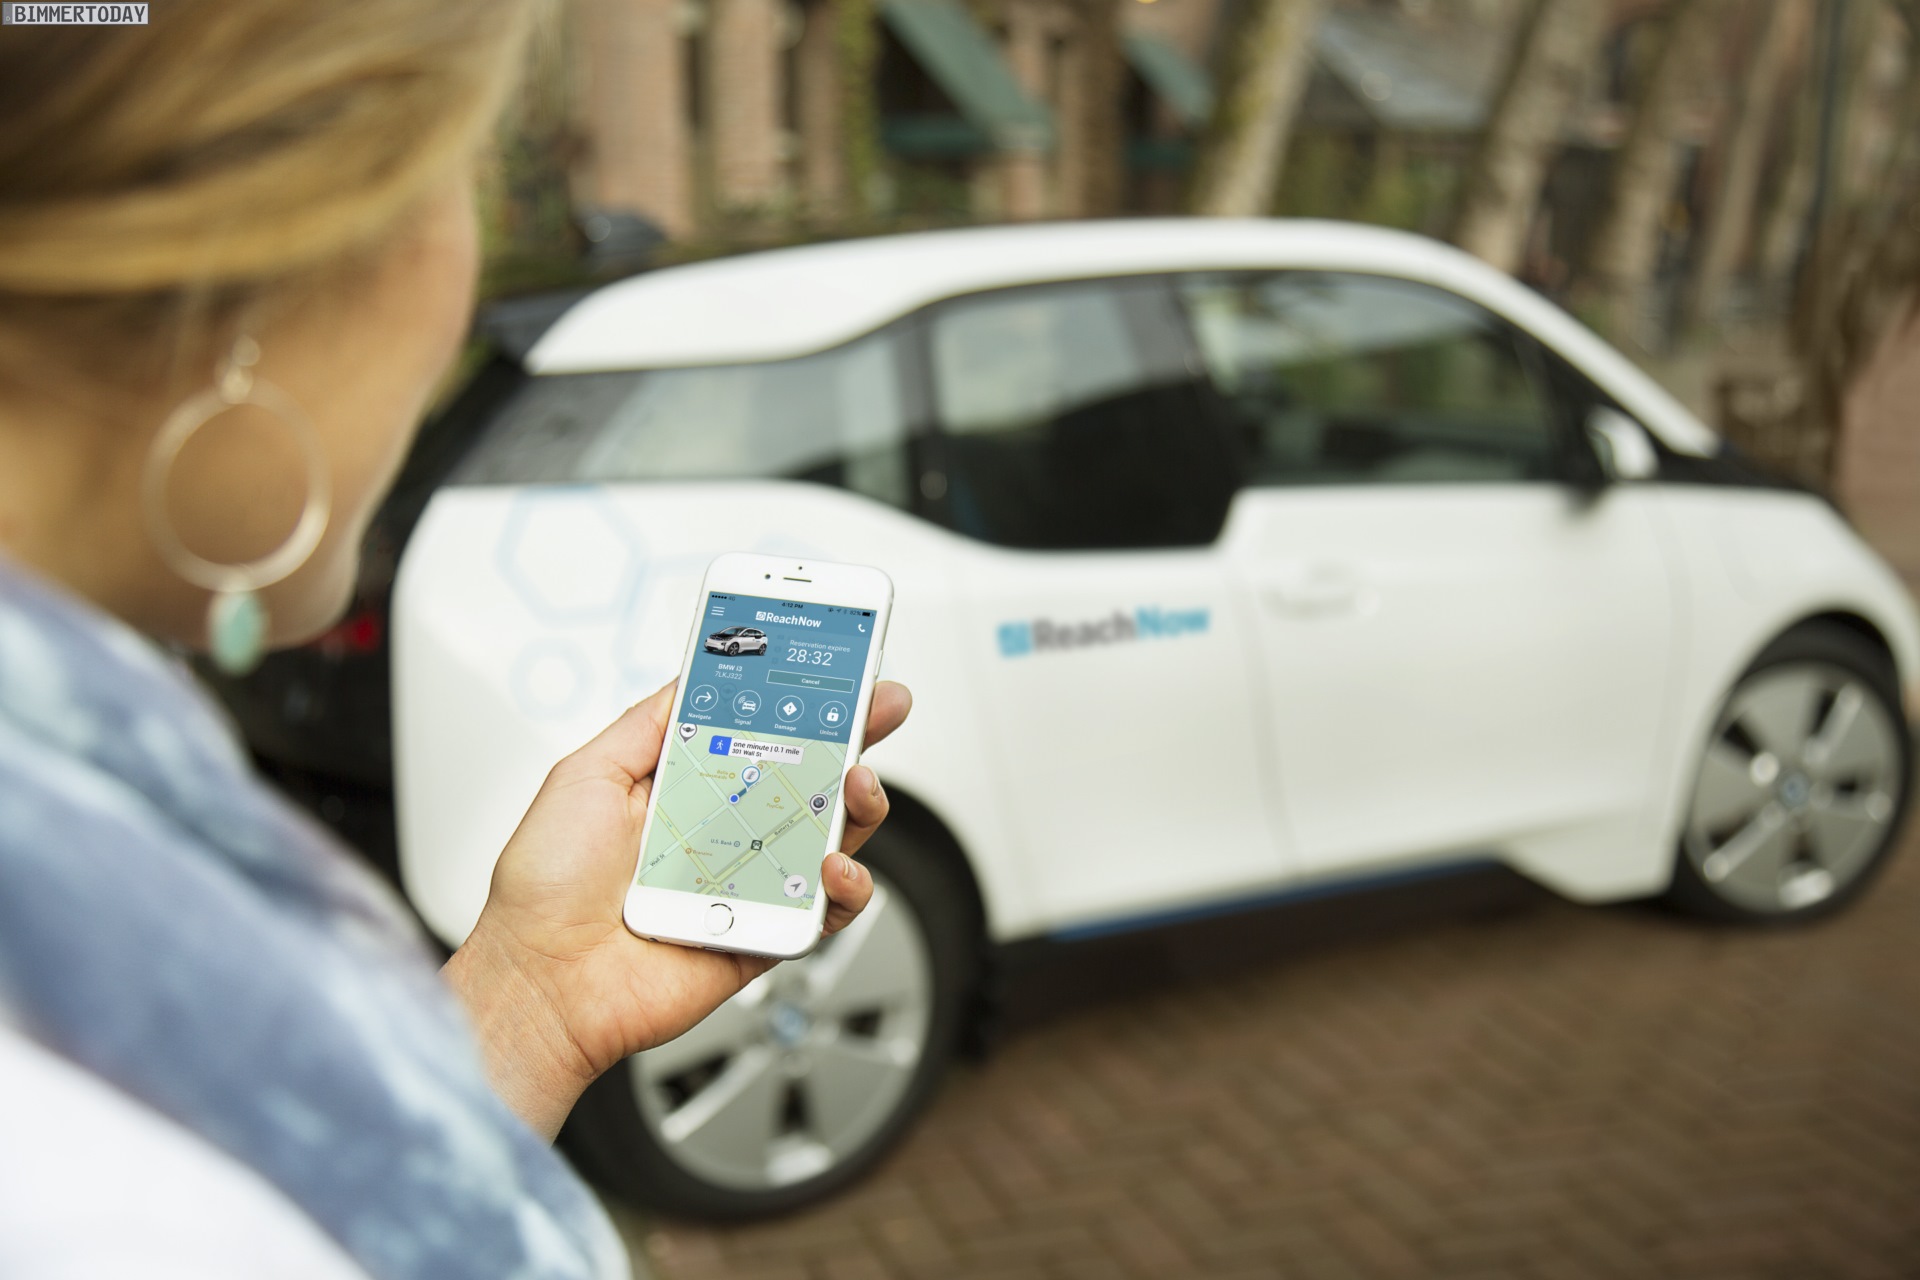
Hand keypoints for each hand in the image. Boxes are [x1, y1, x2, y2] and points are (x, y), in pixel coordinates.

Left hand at [443, 679, 911, 1138]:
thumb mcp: (586, 774)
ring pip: (831, 837)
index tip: (835, 670)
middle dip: (853, 735)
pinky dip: (846, 886)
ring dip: (859, 802)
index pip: (760, 732)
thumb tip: (697, 674)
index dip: (800, 701)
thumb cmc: (545, 889)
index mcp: (685, 789)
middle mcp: (723, 832)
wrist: (540, 980)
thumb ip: (649, 724)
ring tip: (856, 781)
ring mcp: (748, 883)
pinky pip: (827, 910)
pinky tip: (830, 865)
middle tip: (879, 706)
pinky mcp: (764, 934)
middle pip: (809, 776)